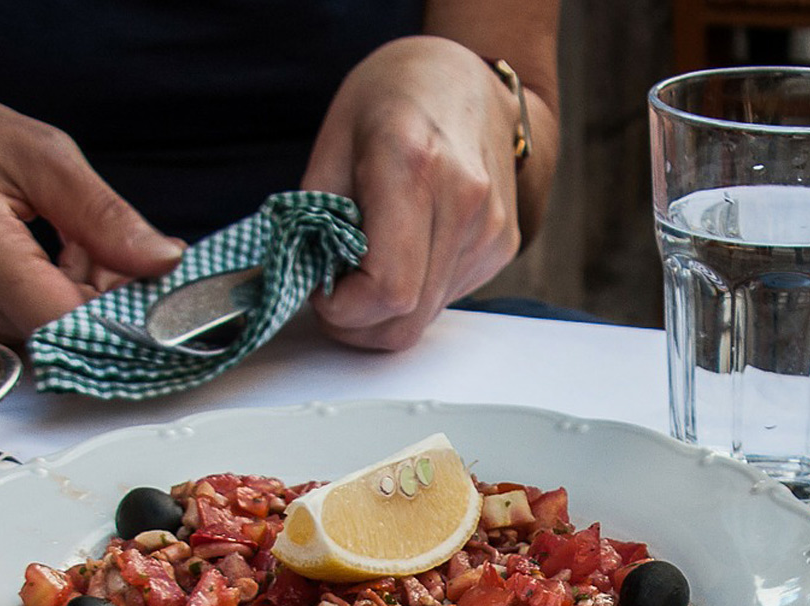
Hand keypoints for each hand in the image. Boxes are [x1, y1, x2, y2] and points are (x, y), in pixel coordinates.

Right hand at [0, 81, 184, 338]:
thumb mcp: (33, 153)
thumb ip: (102, 213)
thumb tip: (164, 260)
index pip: (75, 322)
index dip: (131, 315)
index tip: (168, 291)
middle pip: (80, 331)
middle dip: (123, 295)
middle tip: (134, 244)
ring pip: (70, 328)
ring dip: (100, 290)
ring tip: (85, 232)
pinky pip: (49, 321)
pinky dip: (77, 290)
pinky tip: (70, 249)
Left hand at [301, 37, 522, 350]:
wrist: (464, 77)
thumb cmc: (392, 98)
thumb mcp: (333, 145)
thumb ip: (316, 221)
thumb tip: (308, 284)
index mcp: (415, 166)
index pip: (387, 291)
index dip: (343, 310)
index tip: (321, 289)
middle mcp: (464, 202)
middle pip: (405, 321)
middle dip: (358, 325)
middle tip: (334, 293)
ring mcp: (489, 230)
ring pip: (423, 320)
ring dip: (384, 311)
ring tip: (368, 264)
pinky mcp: (501, 247)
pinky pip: (444, 301)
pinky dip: (413, 294)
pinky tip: (404, 253)